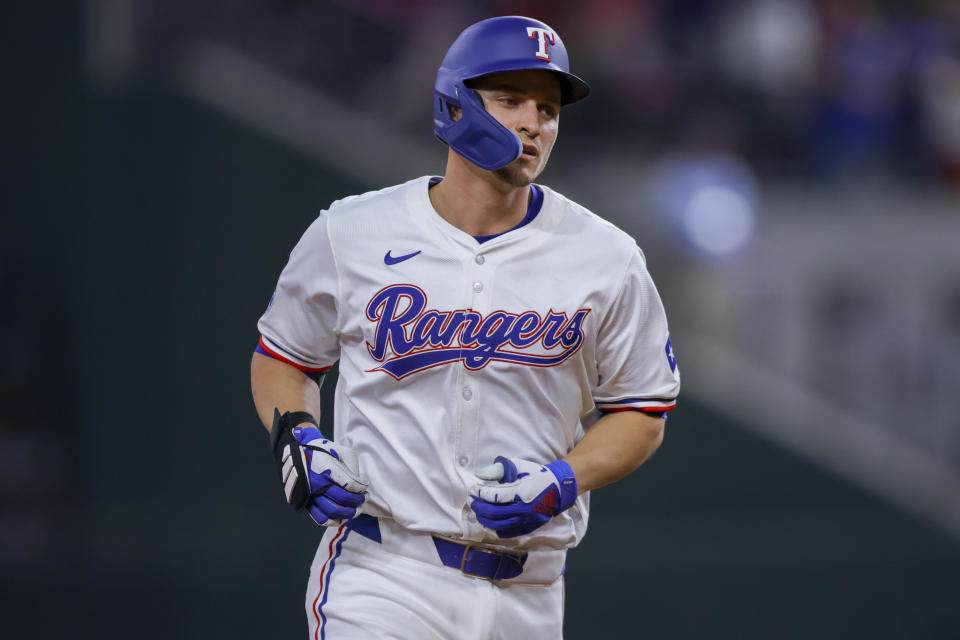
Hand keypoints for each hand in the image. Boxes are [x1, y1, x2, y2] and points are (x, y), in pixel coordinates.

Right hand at [270, 410, 367, 525]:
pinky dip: (334, 520)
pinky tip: (344, 516)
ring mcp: (310, 494)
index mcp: (325, 467)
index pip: (349, 483)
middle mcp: (317, 482)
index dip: (362, 487)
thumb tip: (360, 485)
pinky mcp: (307, 502)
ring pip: (333, 511)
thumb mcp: (342, 451)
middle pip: (343, 499)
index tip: (365, 484)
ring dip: (349, 513)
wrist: (299, 453)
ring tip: (357, 509)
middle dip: (358, 500)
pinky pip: (321, 518)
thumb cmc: (324, 451)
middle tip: (364, 498)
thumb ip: (352, 467)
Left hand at [469, 456, 577, 537]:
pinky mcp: (527, 528)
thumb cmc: (536, 475)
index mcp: (522, 492)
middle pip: (493, 513)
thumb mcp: (519, 466)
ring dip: (484, 519)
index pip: (494, 496)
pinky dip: (494, 528)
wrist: (558, 489)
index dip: (480, 493)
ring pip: (498, 525)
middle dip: (479, 507)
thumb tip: (479, 475)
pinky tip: (489, 520)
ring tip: (478, 511)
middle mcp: (523, 509)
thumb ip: (498, 469)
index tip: (474, 489)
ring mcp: (525, 521)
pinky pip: (506, 532)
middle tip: (472, 500)